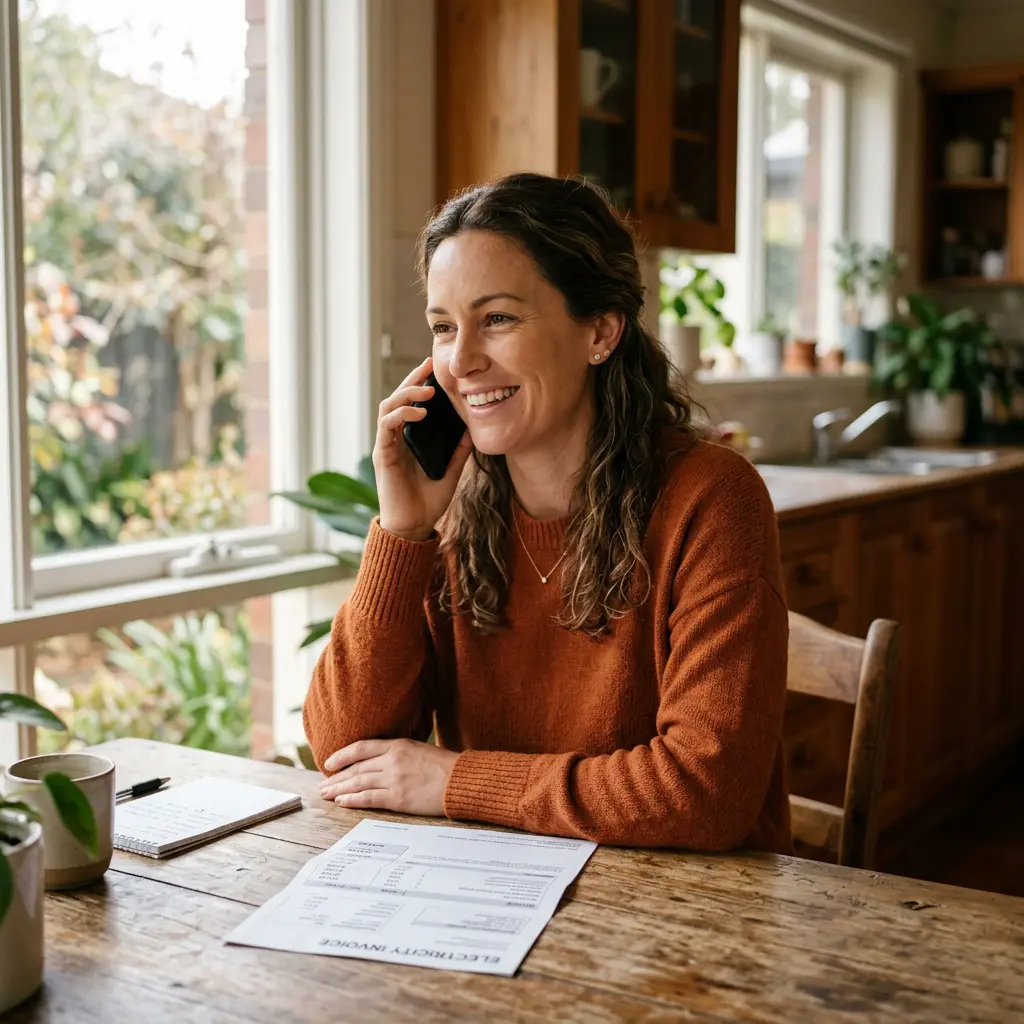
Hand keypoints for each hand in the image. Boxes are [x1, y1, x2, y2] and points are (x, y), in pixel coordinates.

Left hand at [319, 738, 459, 815]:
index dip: (342, 755)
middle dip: (336, 777)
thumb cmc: (445, 766)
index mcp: (398, 745)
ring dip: (339, 789)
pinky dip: (352, 800)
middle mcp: (392, 760)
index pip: (361, 748)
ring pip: (358, 783)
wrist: (461, 780)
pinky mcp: (398, 798)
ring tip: (326, 794)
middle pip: (356, 768)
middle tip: (322, 784)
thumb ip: (398, 753)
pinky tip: (342, 802)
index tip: (329, 763)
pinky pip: (368, 798)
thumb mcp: (419, 749)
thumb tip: (379, 761)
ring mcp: (394, 779)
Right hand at [374, 356, 473, 541]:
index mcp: (410, 439)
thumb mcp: (452, 471)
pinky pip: (386, 427)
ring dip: (406, 393)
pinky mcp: (382, 454)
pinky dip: (401, 414)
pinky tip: (419, 413)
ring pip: (389, 406)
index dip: (421, 384)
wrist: (414, 526)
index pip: (411, 403)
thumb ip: (459, 451)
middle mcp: (396, 437)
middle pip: (398, 397)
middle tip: (429, 365)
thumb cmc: (429, 502)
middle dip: (412, 379)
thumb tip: (473, 429)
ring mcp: (387, 444)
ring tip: (428, 389)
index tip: (436, 369)